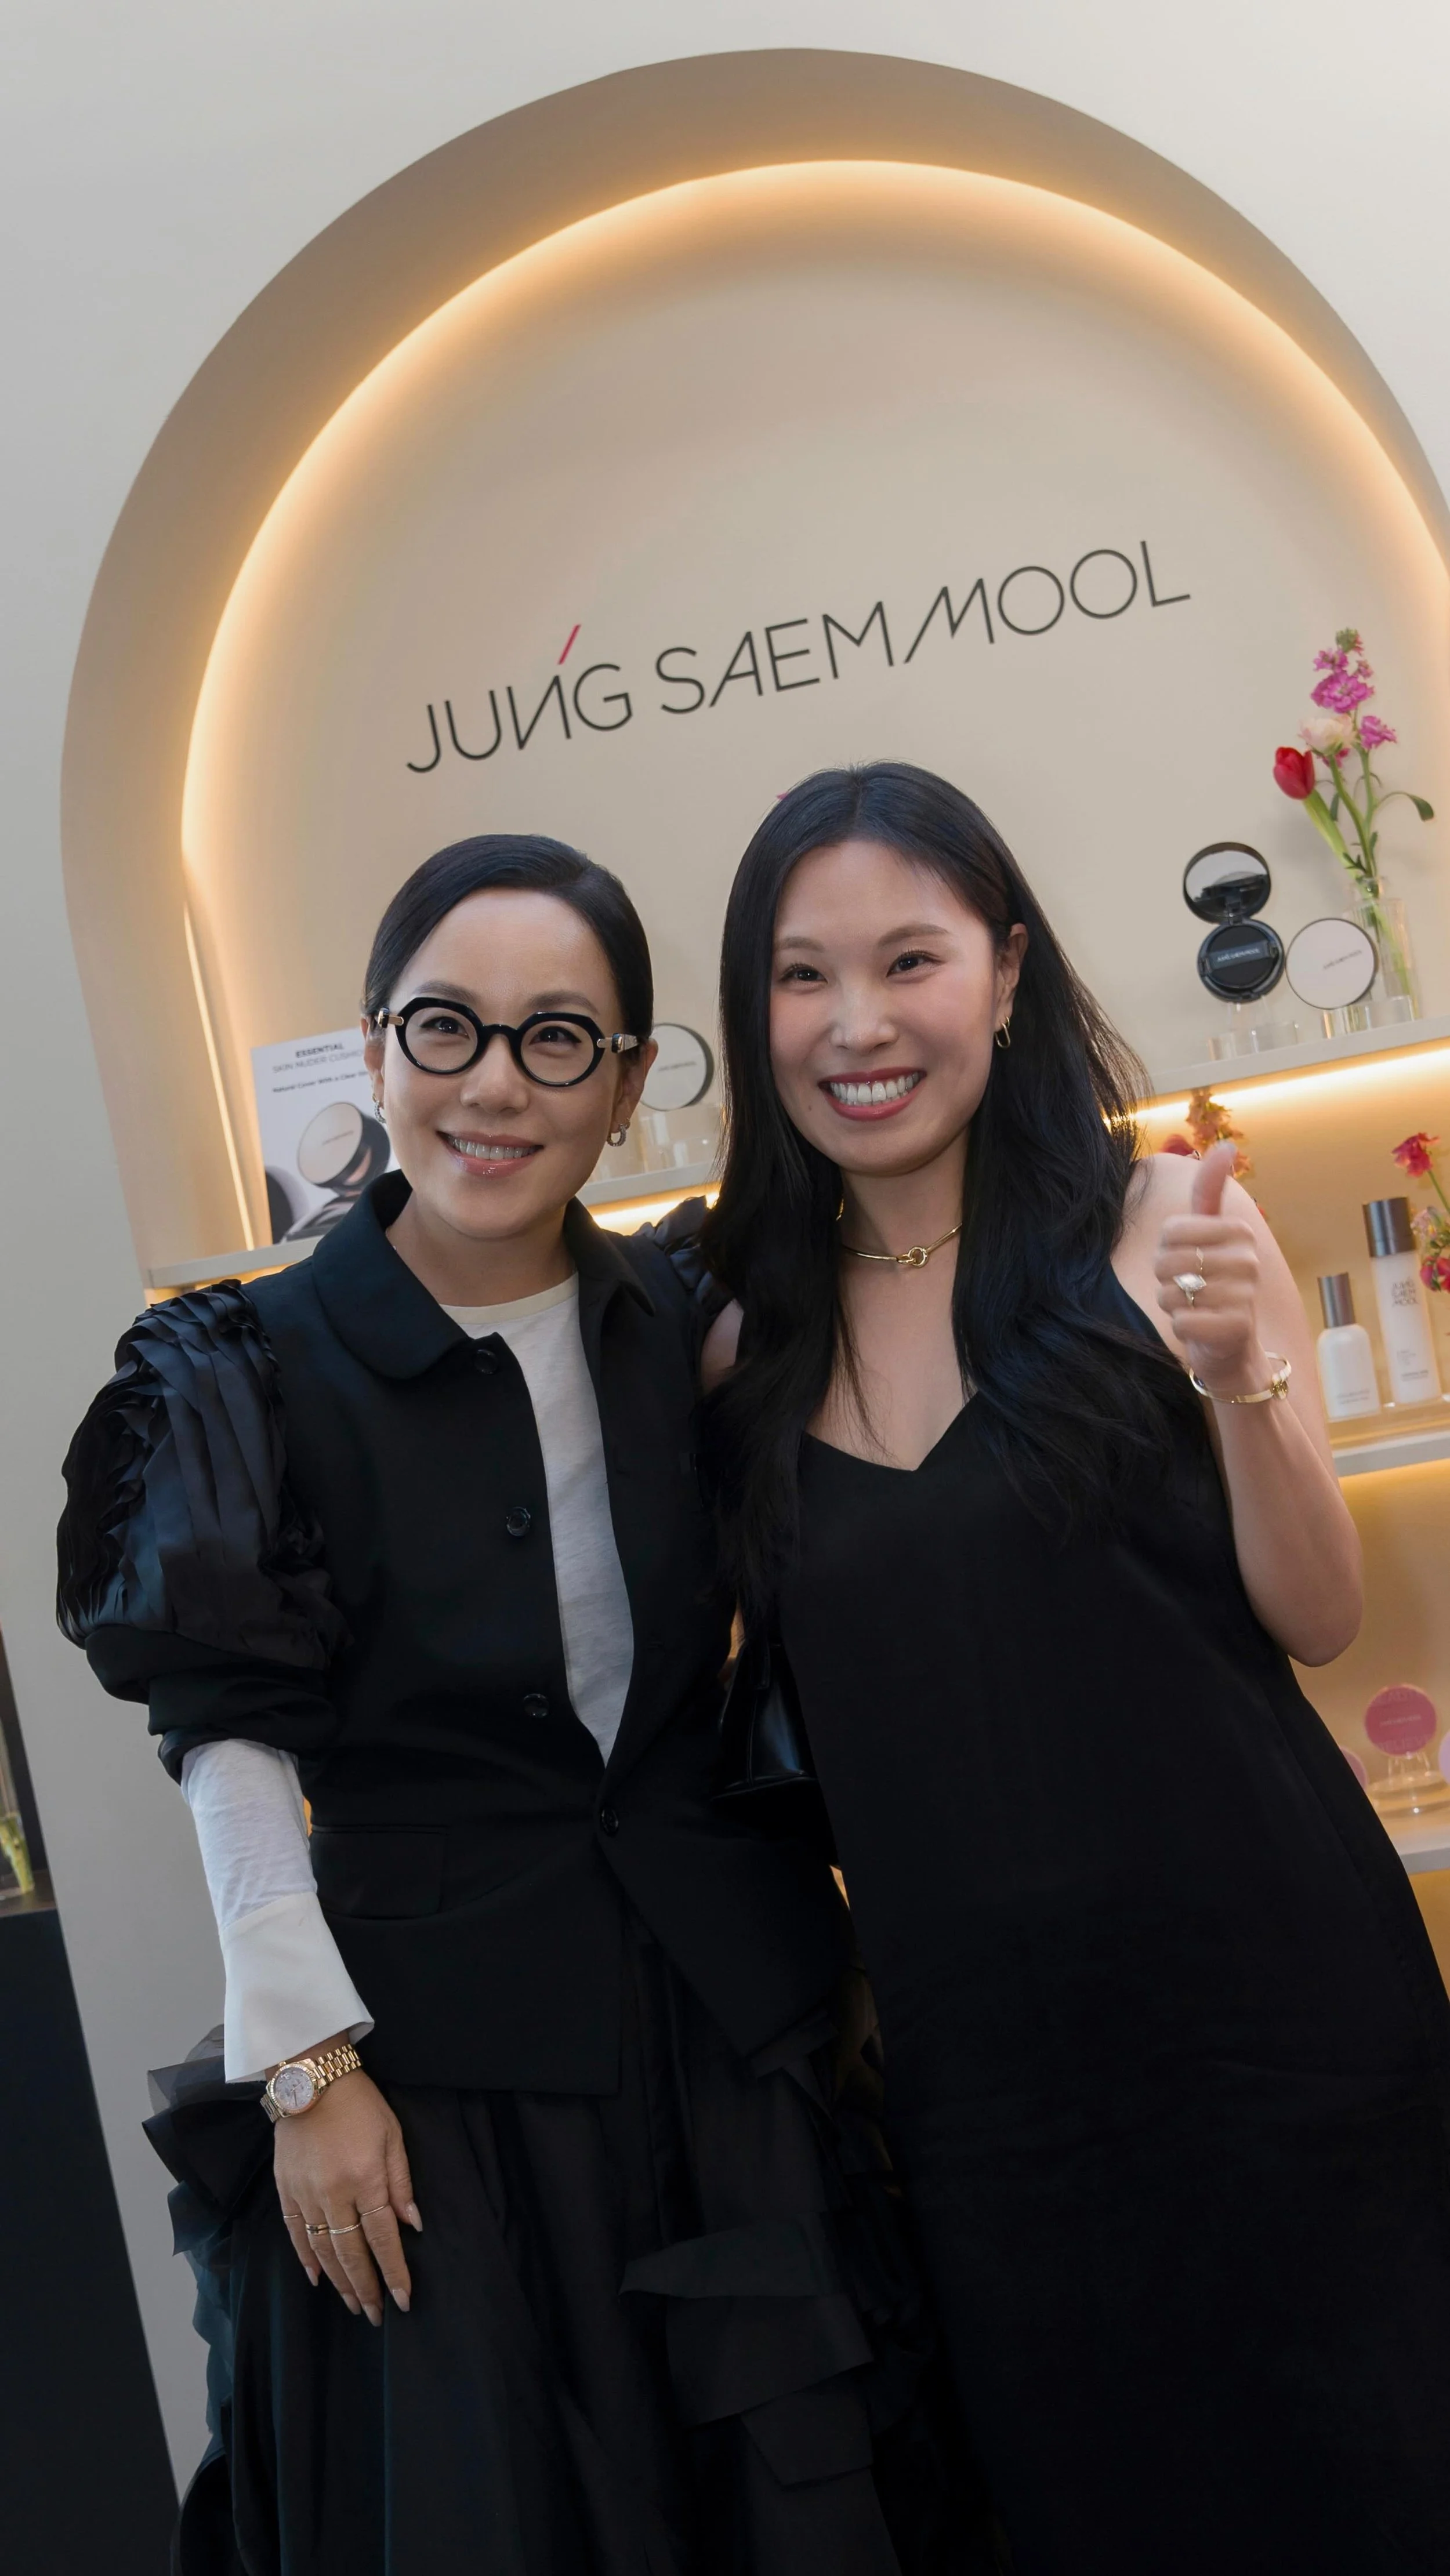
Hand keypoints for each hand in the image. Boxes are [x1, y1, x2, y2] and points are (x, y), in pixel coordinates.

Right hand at [272, 2042, 419, 2323]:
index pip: (383, 2238)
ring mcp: (306, 2194)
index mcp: (366, 2179)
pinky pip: (296, 2233)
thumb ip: (401, 2182)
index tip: (403, 2299)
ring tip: (353, 2303)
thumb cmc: (360, 2104)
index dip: (393, 2272)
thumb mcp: (393, 2136)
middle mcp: (334, 2193)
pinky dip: (306, 2258)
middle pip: (351, 2253)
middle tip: (377, 2314)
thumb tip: (413, 2225)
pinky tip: (318, 2278)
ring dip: (339, 2281)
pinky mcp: (286, 2189)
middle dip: (366, 2287)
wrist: (312, 2077)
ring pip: (323, 2250)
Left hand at [1154, 1141, 1270, 1398]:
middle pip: (1167, 1261)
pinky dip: (1181, 1328)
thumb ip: (1210, 1192)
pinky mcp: (1237, 1328)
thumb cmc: (1212, 1285)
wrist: (1232, 1346)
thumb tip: (1227, 1145)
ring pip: (1171, 1293)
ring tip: (1196, 1309)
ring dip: (1173, 1306)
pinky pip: (1182, 1322)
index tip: (1187, 1262)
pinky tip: (1200, 1330)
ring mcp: (1246, 1295)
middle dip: (1165, 1280)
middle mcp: (1249, 1260)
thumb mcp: (1209, 1235)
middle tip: (1188, 1291)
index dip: (1165, 1250)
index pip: (1171, 1231)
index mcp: (1240, 1232)